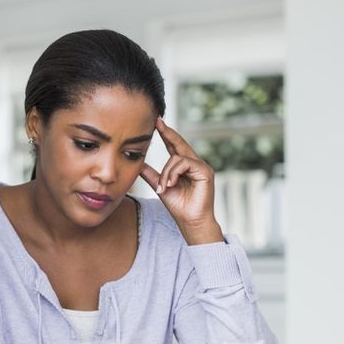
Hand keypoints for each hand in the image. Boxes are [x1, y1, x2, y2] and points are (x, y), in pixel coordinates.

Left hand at [139, 119, 223, 244]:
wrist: (190, 221)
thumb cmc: (178, 206)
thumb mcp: (160, 187)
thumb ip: (151, 175)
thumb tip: (138, 164)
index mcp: (184, 167)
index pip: (174, 147)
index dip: (166, 134)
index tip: (157, 122)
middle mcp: (194, 164)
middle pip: (179, 144)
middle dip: (168, 133)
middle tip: (157, 122)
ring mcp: (201, 167)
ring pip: (178, 157)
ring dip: (166, 172)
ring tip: (164, 187)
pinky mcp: (205, 172)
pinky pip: (185, 164)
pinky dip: (173, 174)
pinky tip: (170, 185)